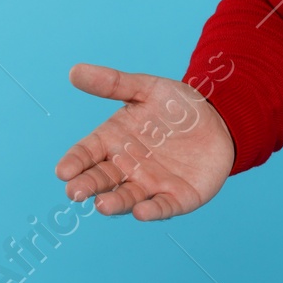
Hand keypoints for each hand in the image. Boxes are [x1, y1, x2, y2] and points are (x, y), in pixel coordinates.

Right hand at [54, 62, 235, 220]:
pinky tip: (142, 212)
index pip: (86, 154)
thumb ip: (113, 83)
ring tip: (102, 205)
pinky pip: (162, 207)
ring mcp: (150, 185)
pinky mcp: (176, 198)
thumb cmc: (176, 107)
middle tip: (74, 192)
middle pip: (101, 179)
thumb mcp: (147, 88)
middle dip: (87, 186)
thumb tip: (75, 70)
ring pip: (127, 197)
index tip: (63, 170)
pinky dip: (152, 211)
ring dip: (115, 203)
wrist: (219, 119)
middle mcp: (126, 168)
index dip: (74, 162)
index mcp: (113, 141)